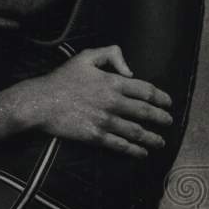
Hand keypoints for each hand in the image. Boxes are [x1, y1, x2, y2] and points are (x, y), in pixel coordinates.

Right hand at [16, 46, 173, 157]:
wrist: (40, 102)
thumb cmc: (61, 79)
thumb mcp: (85, 57)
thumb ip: (111, 55)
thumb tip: (130, 70)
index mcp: (112, 82)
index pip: (145, 90)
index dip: (160, 97)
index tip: (167, 102)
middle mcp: (112, 102)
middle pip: (145, 112)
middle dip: (161, 118)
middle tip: (168, 122)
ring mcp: (105, 120)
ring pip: (136, 131)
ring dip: (152, 138)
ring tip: (160, 142)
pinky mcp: (95, 135)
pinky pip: (120, 144)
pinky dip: (134, 150)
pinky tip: (141, 153)